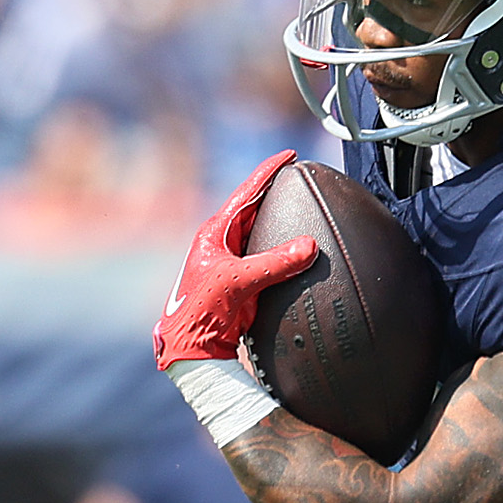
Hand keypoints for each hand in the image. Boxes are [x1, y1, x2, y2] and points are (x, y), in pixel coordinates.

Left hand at [156, 152, 318, 369]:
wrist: (193, 347)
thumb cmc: (202, 310)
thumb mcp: (239, 282)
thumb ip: (275, 263)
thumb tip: (310, 246)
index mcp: (215, 234)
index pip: (246, 194)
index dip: (267, 173)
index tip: (289, 156)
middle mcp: (224, 243)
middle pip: (254, 208)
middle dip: (276, 191)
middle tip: (300, 176)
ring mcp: (235, 262)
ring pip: (262, 233)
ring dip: (281, 220)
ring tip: (304, 205)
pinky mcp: (246, 281)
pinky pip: (271, 258)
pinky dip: (287, 250)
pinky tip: (302, 250)